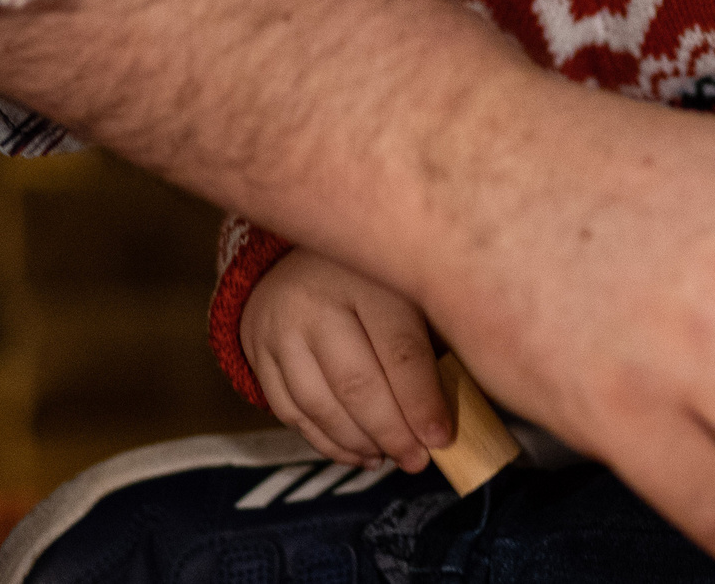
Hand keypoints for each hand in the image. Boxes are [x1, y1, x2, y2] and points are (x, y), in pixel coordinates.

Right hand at [240, 249, 450, 470]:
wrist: (298, 254)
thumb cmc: (375, 278)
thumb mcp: (407, 287)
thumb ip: (433, 337)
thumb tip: (457, 410)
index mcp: (367, 277)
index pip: (399, 351)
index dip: (421, 401)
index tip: (441, 438)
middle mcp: (317, 301)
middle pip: (356, 384)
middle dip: (391, 433)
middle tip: (416, 460)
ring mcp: (281, 329)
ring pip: (320, 405)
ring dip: (358, 443)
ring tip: (387, 458)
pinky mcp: (258, 353)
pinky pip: (291, 412)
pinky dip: (326, 442)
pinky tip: (356, 452)